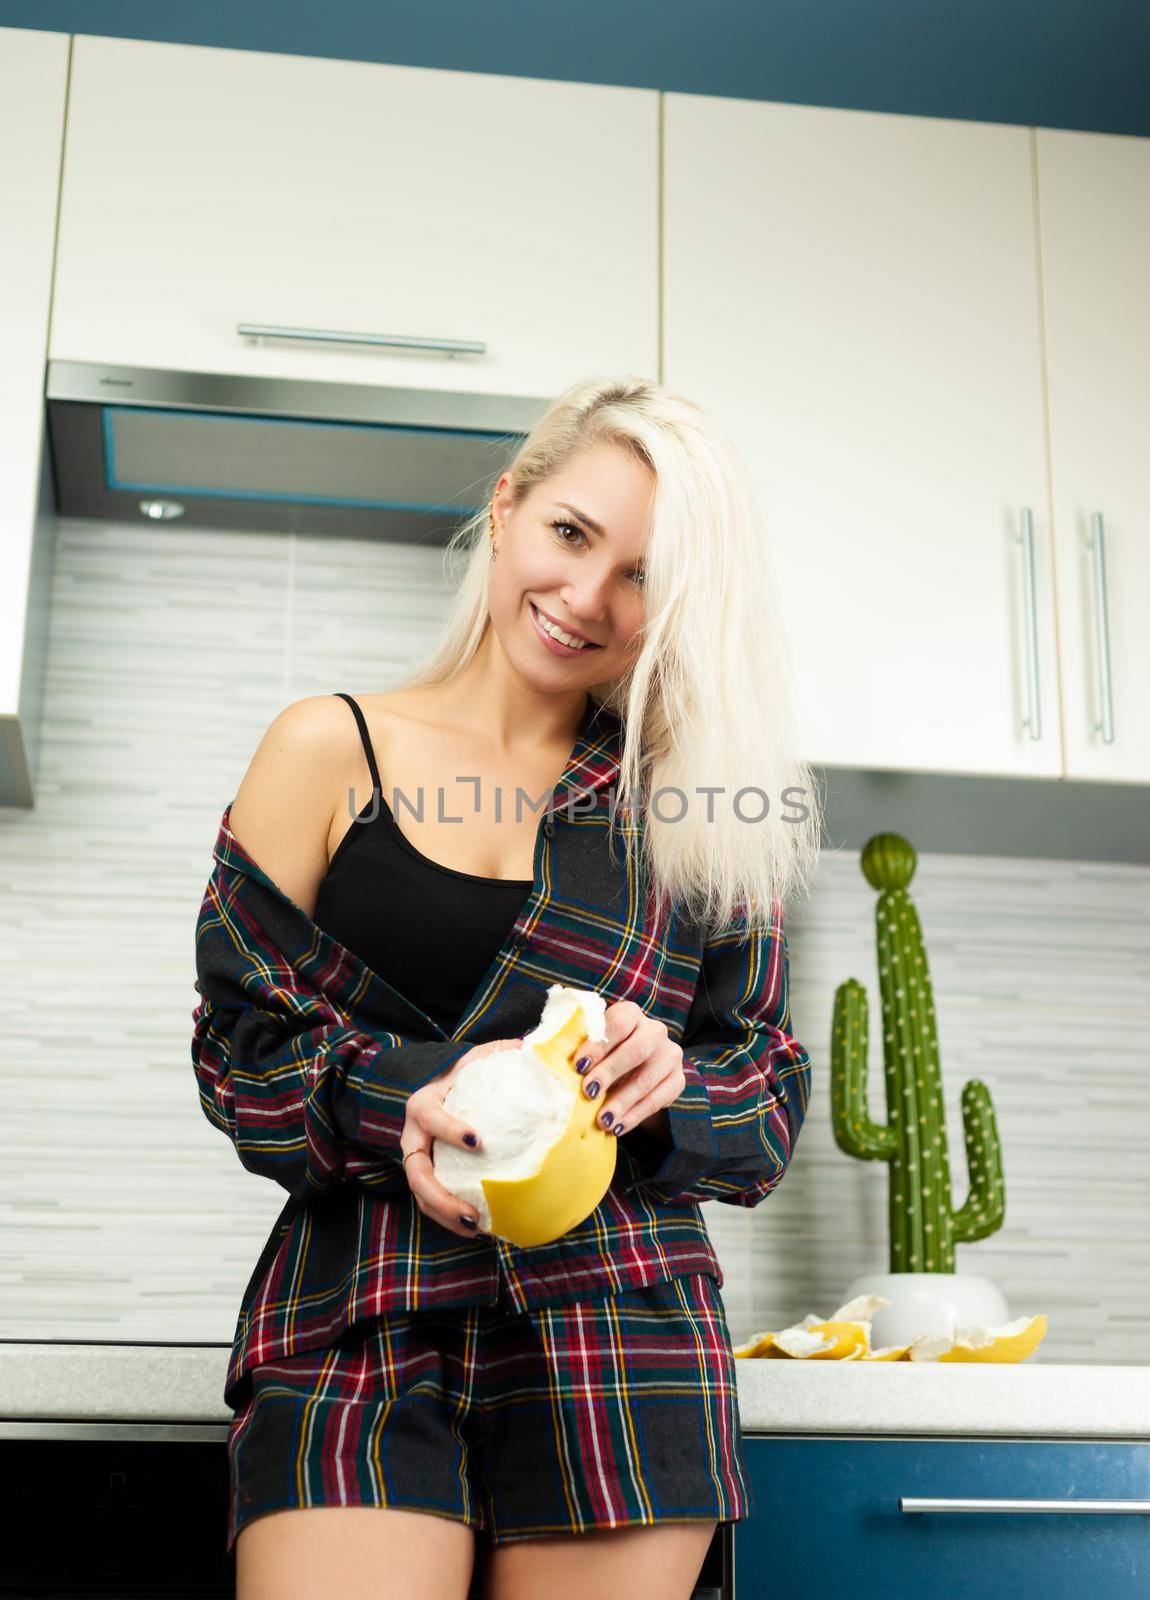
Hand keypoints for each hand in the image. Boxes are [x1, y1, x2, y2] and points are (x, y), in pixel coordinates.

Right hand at [401, 1037, 523, 1238]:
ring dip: (446, 1215)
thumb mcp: (482, 1058)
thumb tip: (537, 1047)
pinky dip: (452, 1218)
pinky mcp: (428, 1176)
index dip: (449, 1129)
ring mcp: (418, 1159)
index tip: (478, 1141)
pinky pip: (434, 1203)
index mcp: (424, 1104)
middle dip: (440, 1196)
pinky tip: (481, 1226)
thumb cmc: (467, 1075)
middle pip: (416, 1172)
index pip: (430, 1116)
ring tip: (477, 1227)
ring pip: (421, 1195)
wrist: (444, 1088)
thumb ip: (505, 1052)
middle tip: (471, 1212)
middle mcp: (413, 1135)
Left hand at [573, 1000, 684, 1139]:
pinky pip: (659, 1099)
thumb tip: (538, 1057)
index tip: (578, 1066)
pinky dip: (636, 1115)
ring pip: (648, 1078)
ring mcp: (670, 1055)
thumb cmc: (602, 1056)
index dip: (598, 1044)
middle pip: (637, 1049)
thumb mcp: (589, 1046)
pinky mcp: (678, 1079)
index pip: (618, 1023)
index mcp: (630, 1014)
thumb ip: (573, 1049)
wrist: (631, 1072)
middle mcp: (655, 1030)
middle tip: (588, 1092)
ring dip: (623, 1101)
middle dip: (610, 1072)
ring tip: (602, 1120)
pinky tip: (618, 1127)